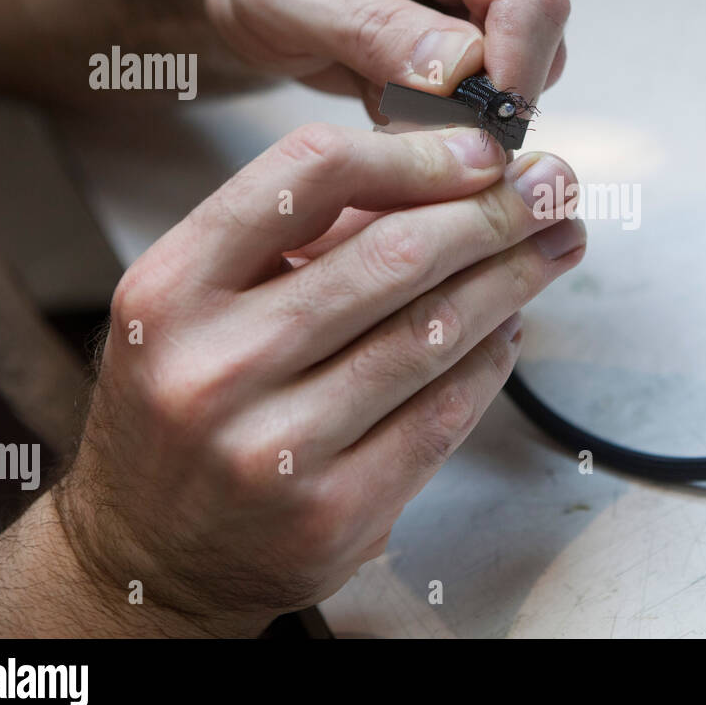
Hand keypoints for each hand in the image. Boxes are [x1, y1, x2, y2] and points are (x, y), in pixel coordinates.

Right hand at [55, 123, 584, 634]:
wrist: (148, 554)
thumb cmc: (181, 406)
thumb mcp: (194, 306)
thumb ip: (291, 240)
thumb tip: (437, 175)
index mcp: (171, 289)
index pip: (307, 176)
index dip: (415, 154)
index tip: (482, 150)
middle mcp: (217, 366)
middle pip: (393, 255)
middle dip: (494, 212)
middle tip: (552, 188)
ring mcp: (277, 450)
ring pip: (433, 334)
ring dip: (514, 278)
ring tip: (557, 244)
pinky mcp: (334, 514)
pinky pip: (443, 415)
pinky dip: (492, 360)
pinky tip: (513, 326)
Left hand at [201, 0, 568, 115]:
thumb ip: (369, 29)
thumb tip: (461, 67)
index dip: (512, 76)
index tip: (466, 137)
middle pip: (542, 31)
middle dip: (482, 94)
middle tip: (398, 115)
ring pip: (536, 59)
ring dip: (466, 100)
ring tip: (386, 89)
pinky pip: (515, 72)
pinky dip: (463, 100)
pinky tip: (404, 85)